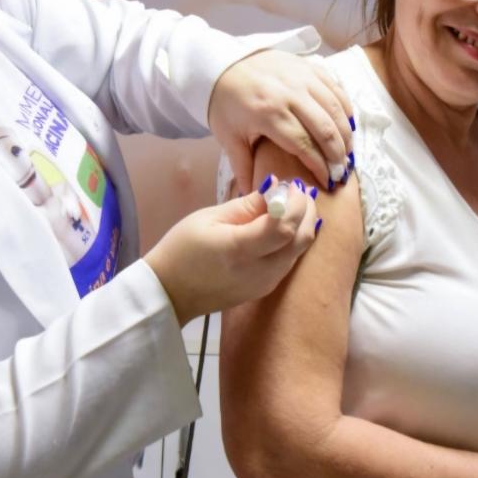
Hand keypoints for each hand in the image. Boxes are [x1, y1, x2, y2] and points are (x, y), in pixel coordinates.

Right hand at [143, 177, 319, 325]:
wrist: (171, 293)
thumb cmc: (182, 249)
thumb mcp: (209, 218)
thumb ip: (246, 205)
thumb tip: (276, 188)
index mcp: (240, 250)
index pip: (283, 226)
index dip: (294, 203)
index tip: (290, 184)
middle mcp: (259, 271)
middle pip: (301, 239)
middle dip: (306, 211)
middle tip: (298, 190)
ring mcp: (265, 284)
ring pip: (300, 251)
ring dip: (304, 224)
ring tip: (294, 203)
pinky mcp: (266, 289)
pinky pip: (290, 261)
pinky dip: (295, 240)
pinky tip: (286, 224)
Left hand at [207, 51, 353, 194]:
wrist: (221, 65)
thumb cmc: (225, 103)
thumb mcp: (229, 137)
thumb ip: (243, 167)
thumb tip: (254, 195)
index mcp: (269, 114)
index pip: (304, 145)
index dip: (320, 166)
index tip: (328, 182)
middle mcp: (290, 94)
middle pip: (325, 128)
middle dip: (338, 155)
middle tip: (342, 172)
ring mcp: (302, 77)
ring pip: (335, 108)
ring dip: (345, 133)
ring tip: (347, 153)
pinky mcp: (309, 66)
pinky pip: (336, 88)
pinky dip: (345, 108)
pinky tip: (346, 125)